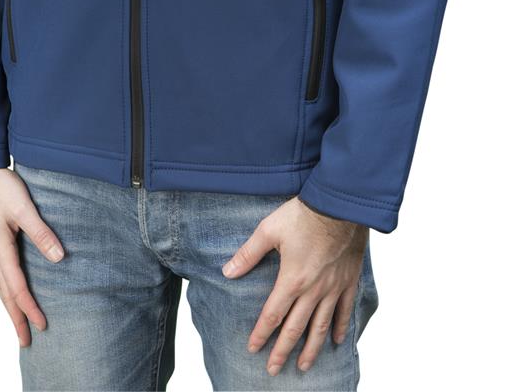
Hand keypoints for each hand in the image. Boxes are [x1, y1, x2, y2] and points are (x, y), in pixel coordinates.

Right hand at [0, 168, 64, 346]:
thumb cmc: (1, 188)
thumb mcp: (24, 209)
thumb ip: (41, 233)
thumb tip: (59, 258)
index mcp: (0, 250)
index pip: (17, 287)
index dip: (30, 308)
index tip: (42, 325)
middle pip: (5, 294)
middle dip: (16, 318)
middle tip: (26, 342)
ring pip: (1, 285)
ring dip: (11, 306)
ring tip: (19, 322)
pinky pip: (1, 273)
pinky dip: (8, 289)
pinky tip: (14, 288)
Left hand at [222, 196, 367, 375]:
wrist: (339, 204)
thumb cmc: (303, 214)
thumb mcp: (269, 230)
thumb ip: (248, 254)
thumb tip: (227, 272)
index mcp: (292, 279)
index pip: (273, 315)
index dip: (262, 334)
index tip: (254, 349)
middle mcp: (313, 290)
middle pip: (296, 328)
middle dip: (283, 351)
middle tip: (275, 370)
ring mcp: (333, 287)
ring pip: (321, 326)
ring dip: (311, 348)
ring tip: (304, 366)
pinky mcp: (348, 280)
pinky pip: (344, 310)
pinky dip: (339, 327)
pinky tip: (335, 341)